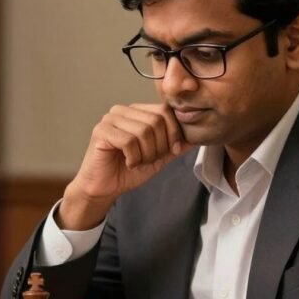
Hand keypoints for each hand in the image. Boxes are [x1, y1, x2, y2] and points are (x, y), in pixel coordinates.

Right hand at [59, 104, 194, 229]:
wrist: (104, 188)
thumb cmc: (128, 171)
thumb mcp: (159, 157)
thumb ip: (175, 145)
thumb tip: (196, 137)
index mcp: (137, 111)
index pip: (165, 110)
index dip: (174, 132)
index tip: (173, 151)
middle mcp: (122, 110)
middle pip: (156, 121)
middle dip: (160, 146)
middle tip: (150, 160)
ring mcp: (110, 119)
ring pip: (143, 131)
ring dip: (146, 154)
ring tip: (138, 163)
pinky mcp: (101, 132)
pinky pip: (128, 141)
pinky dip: (134, 158)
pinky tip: (128, 163)